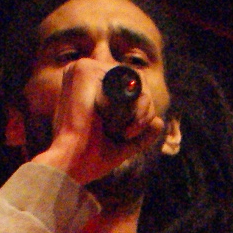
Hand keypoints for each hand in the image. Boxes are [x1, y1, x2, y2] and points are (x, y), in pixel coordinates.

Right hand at [37, 56, 165, 186]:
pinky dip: (136, 98)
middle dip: (145, 108)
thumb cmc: (90, 158)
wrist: (72, 163)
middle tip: (131, 134)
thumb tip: (160, 123)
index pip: (126, 86)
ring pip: (134, 77)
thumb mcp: (120, 144)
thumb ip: (140, 134)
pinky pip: (127, 75)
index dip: (140, 106)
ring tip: (127, 132)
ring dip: (142, 107)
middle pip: (133, 80)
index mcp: (86, 88)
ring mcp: (82, 68)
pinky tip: (123, 121)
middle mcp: (83, 74)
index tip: (132, 133)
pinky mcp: (84, 69)